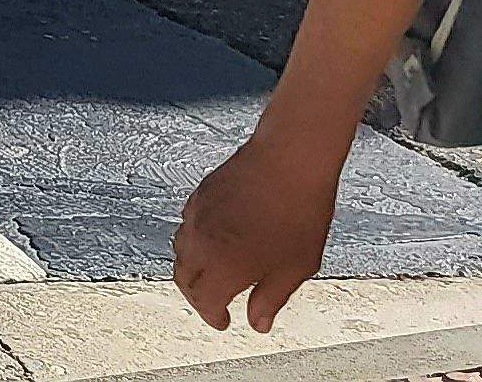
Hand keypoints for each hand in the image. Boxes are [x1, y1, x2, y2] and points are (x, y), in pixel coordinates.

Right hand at [175, 131, 344, 333]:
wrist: (290, 160)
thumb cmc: (300, 213)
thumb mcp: (296, 267)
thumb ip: (271, 298)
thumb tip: (256, 323)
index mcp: (224, 268)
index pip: (204, 302)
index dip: (213, 317)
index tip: (224, 322)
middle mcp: (202, 244)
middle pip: (184, 278)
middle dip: (197, 295)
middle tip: (215, 302)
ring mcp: (197, 217)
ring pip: (181, 251)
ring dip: (193, 267)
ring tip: (213, 272)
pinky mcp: (200, 195)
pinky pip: (188, 225)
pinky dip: (196, 239)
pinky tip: (216, 238)